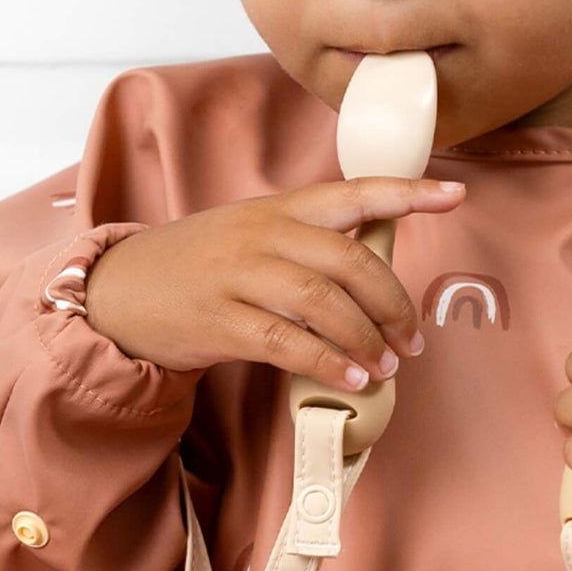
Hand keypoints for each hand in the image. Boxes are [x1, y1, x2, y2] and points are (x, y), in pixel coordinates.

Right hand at [83, 177, 465, 386]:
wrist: (118, 290)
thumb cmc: (199, 264)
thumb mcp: (253, 234)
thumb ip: (309, 244)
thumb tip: (375, 277)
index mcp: (280, 209)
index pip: (354, 192)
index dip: (406, 192)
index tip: (454, 195)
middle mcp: (264, 235)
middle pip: (349, 259)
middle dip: (392, 302)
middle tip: (413, 338)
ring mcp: (239, 276)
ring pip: (322, 302)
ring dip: (365, 338)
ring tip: (386, 366)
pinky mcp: (219, 321)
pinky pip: (285, 342)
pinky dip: (325, 362)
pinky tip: (349, 378)